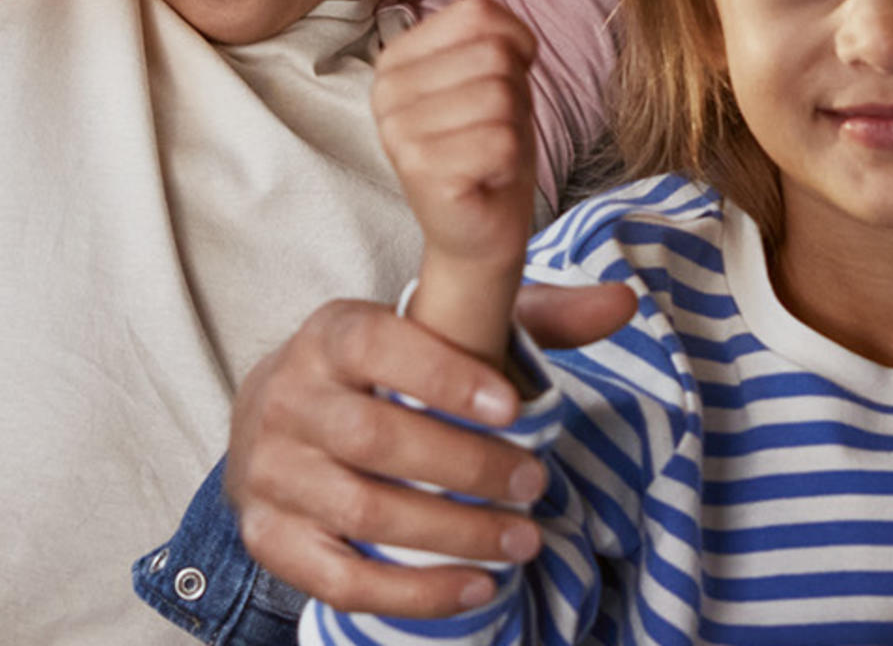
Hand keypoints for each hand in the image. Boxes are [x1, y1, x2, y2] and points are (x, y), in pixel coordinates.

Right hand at [225, 285, 639, 614]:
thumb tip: (622, 300)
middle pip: (375, 438)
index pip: (377, 346)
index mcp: (331, 335)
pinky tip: (475, 587)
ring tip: (522, 541)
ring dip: (453, 534)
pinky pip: (339, 578)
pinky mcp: (269, 537)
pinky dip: (413, 592)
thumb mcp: (439, 330)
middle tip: (536, 484)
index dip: (443, 375)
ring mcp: (272, 472)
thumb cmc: (379, 373)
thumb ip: (526, 313)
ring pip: (364, 511)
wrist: (273, 424)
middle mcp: (289, 398)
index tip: (513, 408)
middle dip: (467, 468)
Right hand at [373, 0, 537, 364]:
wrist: (478, 229)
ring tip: (488, 154)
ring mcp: (397, 130)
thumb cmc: (487, 147)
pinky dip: (509, 162)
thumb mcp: (493, 77)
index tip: (500, 87)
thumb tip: (511, 40)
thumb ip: (492, 38)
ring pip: (501, 96)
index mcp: (395, 57)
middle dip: (515, 95)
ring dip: (512, 130)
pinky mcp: (420, 169)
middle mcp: (386, 90)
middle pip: (494, 55)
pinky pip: (502, 141)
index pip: (477, 11)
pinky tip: (485, 178)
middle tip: (493, 131)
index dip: (515, 46)